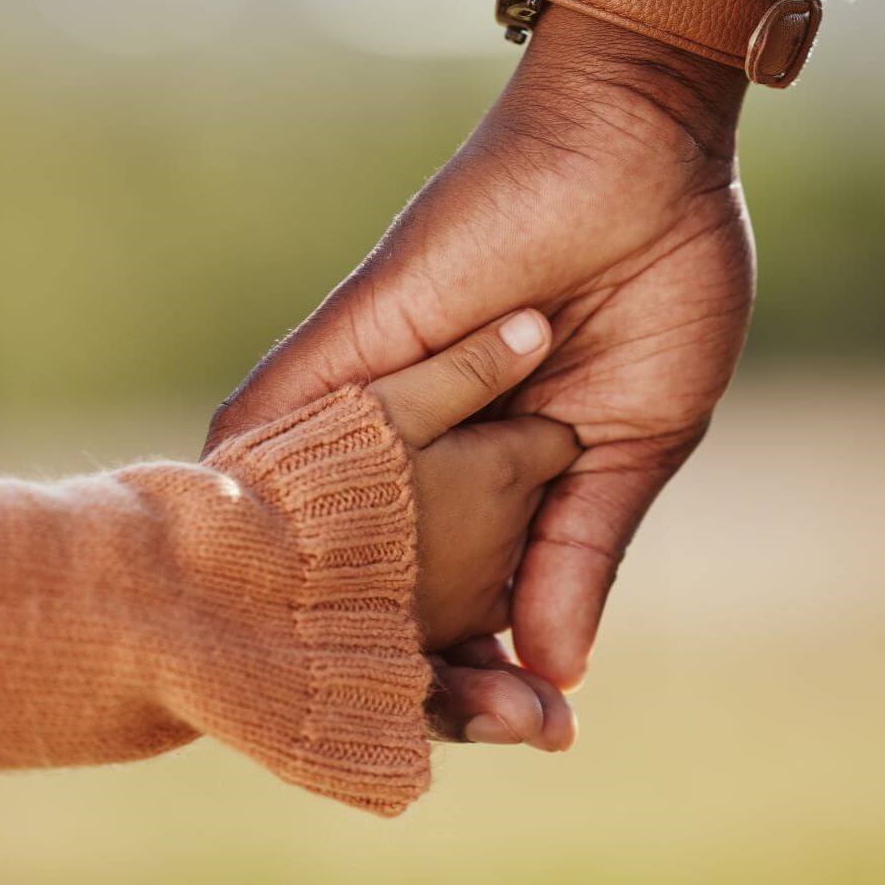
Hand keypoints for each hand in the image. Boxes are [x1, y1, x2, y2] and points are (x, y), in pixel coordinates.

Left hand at [207, 0, 753, 695]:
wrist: (642, 158)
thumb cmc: (660, 288)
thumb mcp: (636, 440)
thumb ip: (583, 546)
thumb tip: (559, 670)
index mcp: (497, 475)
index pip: (463, 590)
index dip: (475, 662)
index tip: (510, 727)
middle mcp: (425, 445)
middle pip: (376, 570)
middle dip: (393, 654)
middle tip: (419, 724)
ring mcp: (381, 394)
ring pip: (310, 513)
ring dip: (305, 592)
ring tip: (286, 676)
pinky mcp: (355, 340)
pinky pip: (278, 422)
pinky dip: (253, 492)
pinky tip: (223, 567)